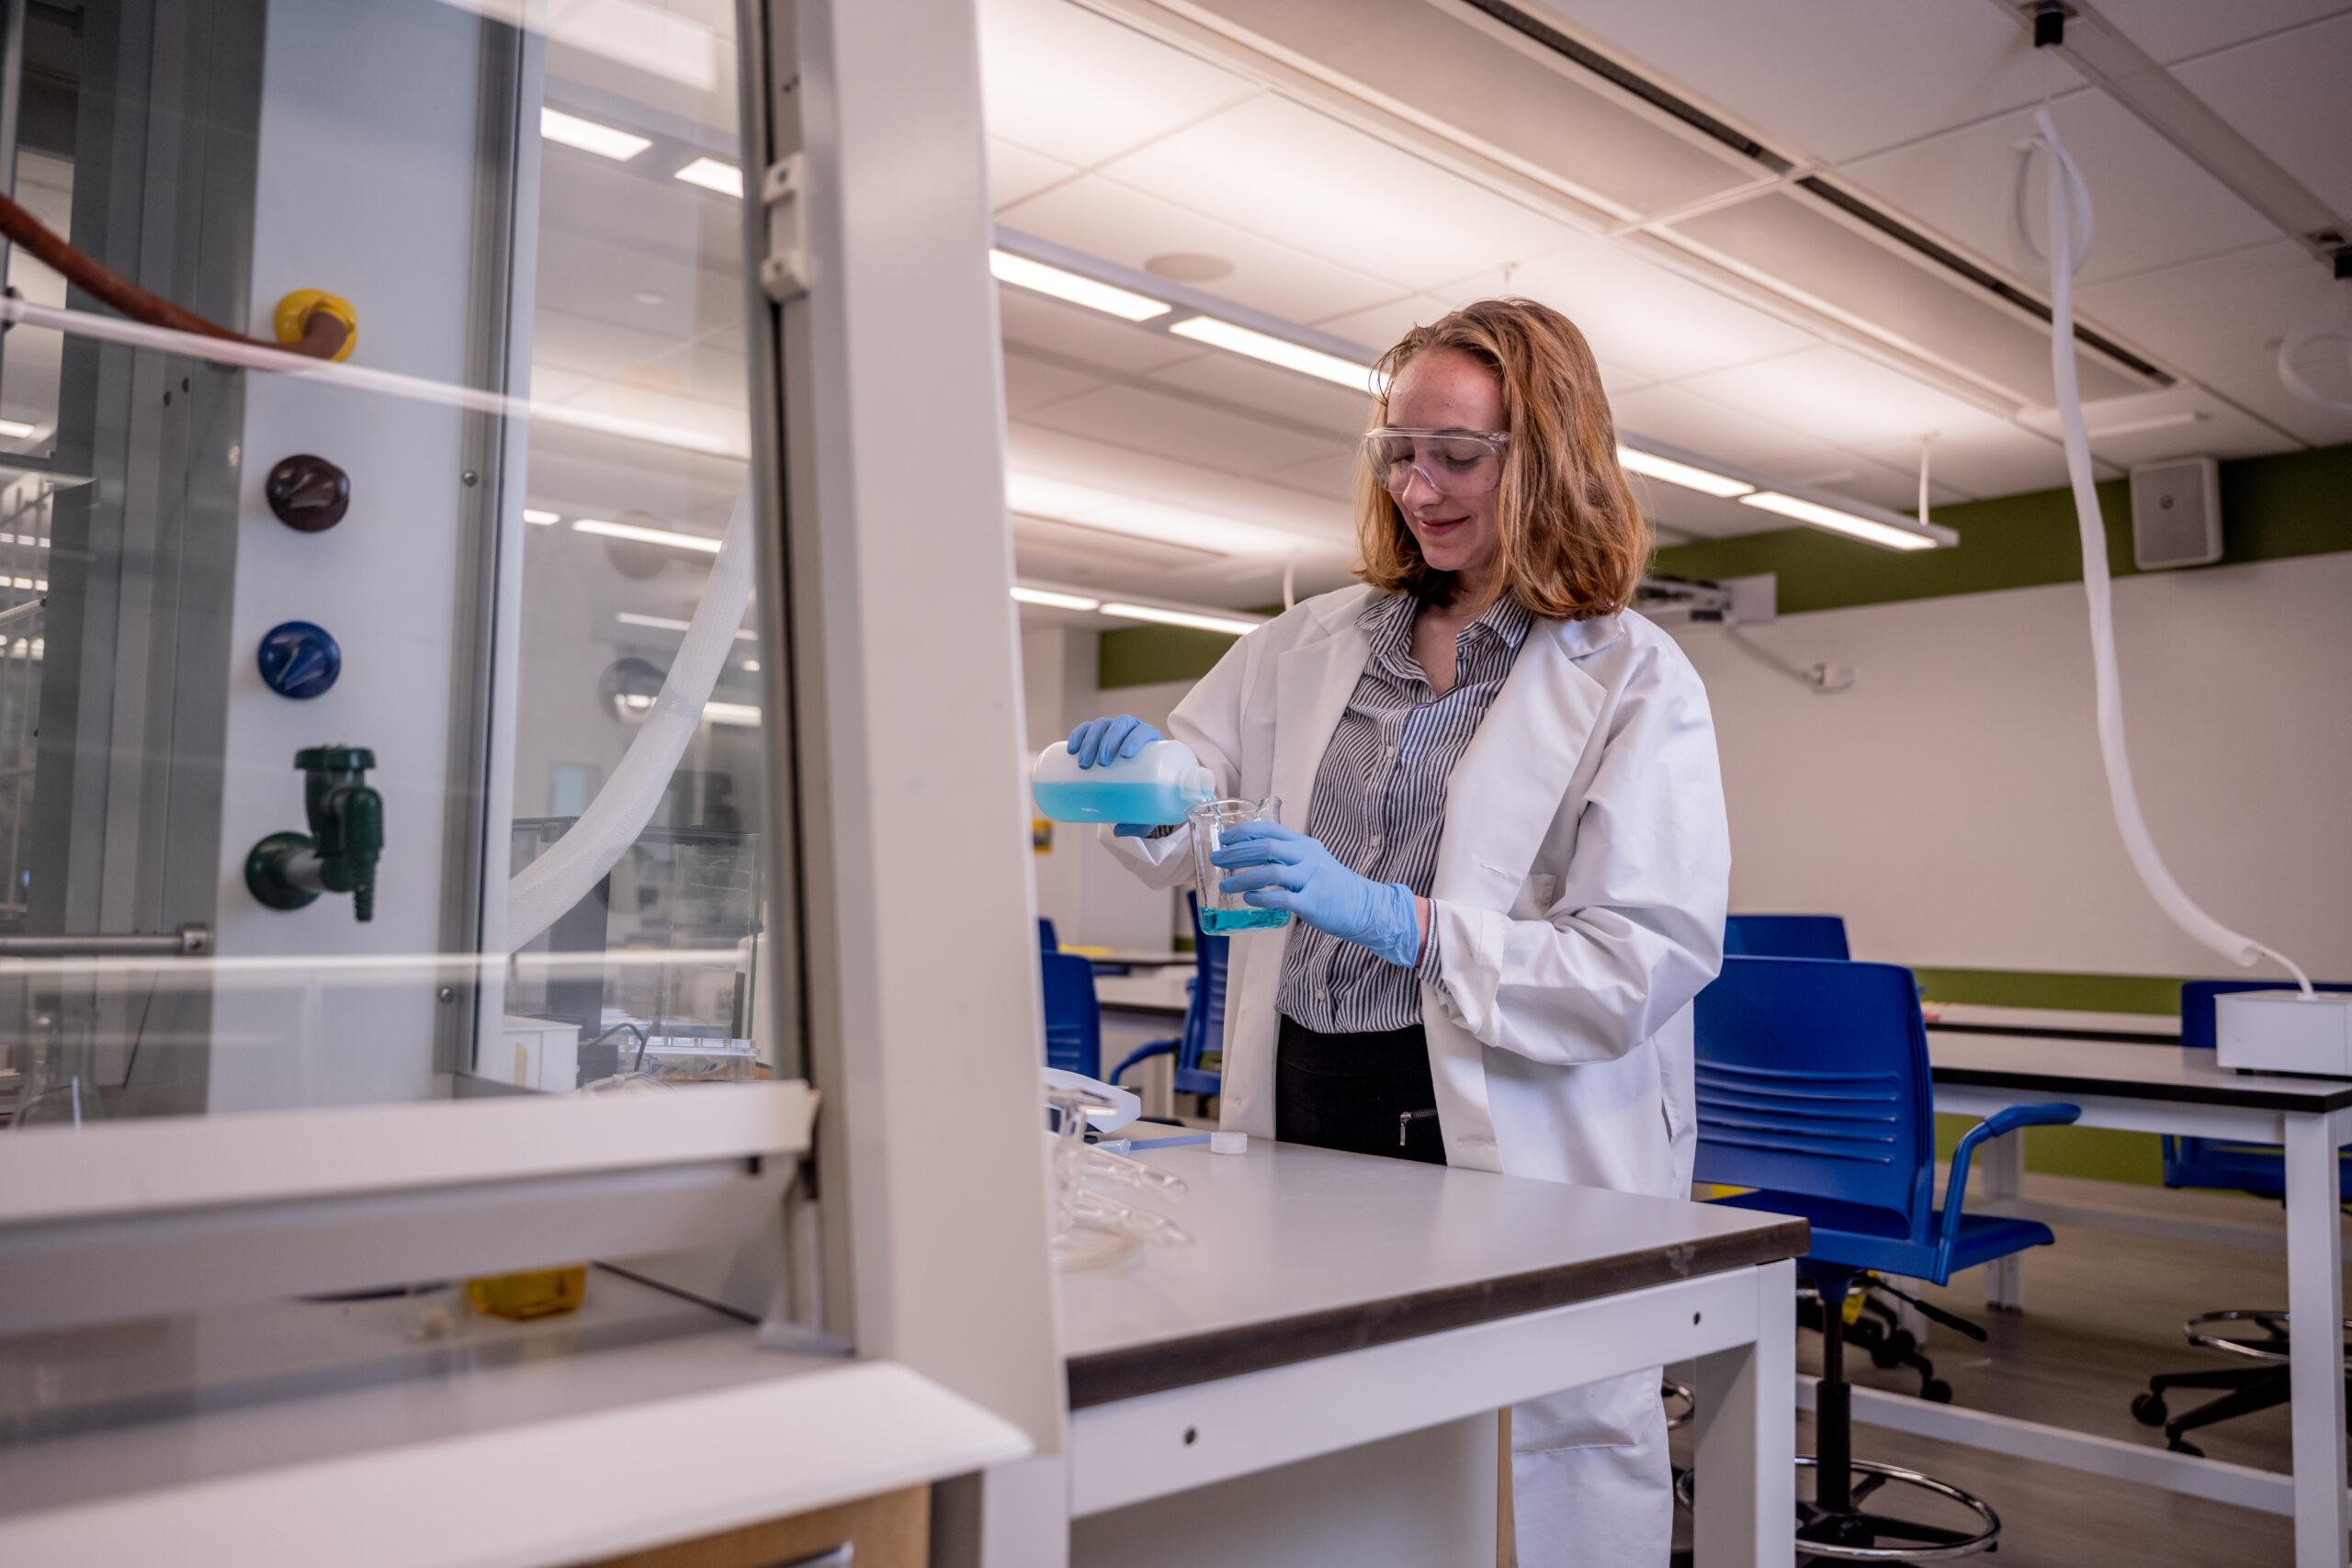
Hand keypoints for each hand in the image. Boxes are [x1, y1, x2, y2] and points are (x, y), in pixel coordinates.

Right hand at [1068, 715, 1164, 836]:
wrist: (1138, 784)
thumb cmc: (1148, 794)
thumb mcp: (1149, 808)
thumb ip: (1140, 821)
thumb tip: (1120, 832)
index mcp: (1151, 743)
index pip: (1144, 732)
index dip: (1136, 738)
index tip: (1126, 755)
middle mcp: (1133, 732)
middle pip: (1121, 725)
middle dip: (1109, 740)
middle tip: (1102, 763)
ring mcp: (1114, 732)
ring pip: (1102, 725)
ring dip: (1091, 739)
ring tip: (1084, 762)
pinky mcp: (1097, 736)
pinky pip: (1087, 729)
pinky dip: (1078, 734)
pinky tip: (1072, 748)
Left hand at [1210, 821, 1419, 966]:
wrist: (1363, 907)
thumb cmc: (1330, 885)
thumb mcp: (1312, 860)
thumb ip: (1287, 855)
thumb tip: (1249, 853)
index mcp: (1305, 844)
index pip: (1269, 830)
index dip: (1243, 832)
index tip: (1224, 839)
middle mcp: (1308, 857)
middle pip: (1266, 848)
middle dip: (1236, 854)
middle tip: (1216, 860)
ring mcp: (1312, 879)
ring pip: (1270, 872)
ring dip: (1242, 878)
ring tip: (1225, 886)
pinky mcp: (1313, 902)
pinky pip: (1281, 898)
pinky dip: (1261, 898)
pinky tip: (1248, 899)